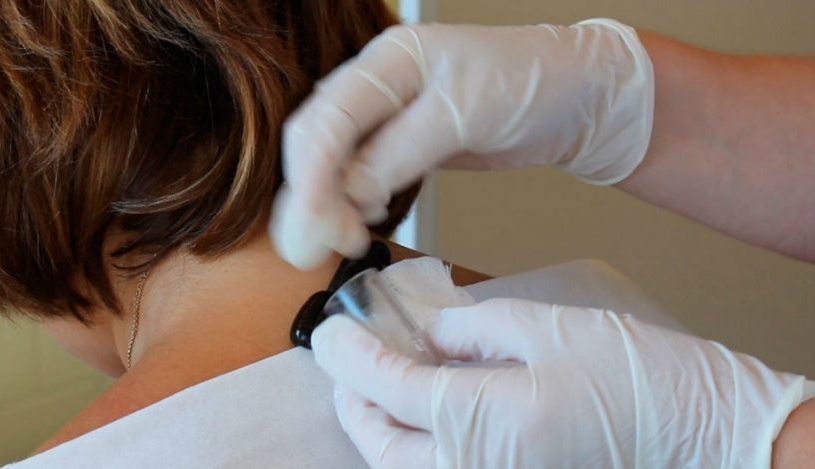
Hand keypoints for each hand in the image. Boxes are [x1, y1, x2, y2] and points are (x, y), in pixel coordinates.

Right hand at [271, 19, 654, 269]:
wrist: (579, 101)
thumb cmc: (533, 87)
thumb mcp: (466, 114)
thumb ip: (401, 150)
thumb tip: (347, 190)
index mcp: (389, 59)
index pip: (327, 118)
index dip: (312, 176)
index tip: (312, 227)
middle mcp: (378, 83)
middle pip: (316, 139)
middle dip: (310, 195)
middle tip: (321, 246)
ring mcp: (388, 115)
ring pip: (332, 160)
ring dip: (326, 204)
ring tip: (341, 241)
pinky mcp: (403, 145)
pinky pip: (359, 174)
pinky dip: (351, 203)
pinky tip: (358, 223)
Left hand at [312, 299, 807, 467]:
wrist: (699, 431)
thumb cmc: (633, 375)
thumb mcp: (544, 328)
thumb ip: (472, 329)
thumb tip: (428, 334)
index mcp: (479, 422)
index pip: (386, 388)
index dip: (348, 356)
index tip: (328, 331)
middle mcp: (474, 467)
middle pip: (379, 444)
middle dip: (352, 401)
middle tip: (346, 359)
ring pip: (402, 466)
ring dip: (377, 426)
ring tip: (376, 383)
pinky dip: (414, 442)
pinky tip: (423, 408)